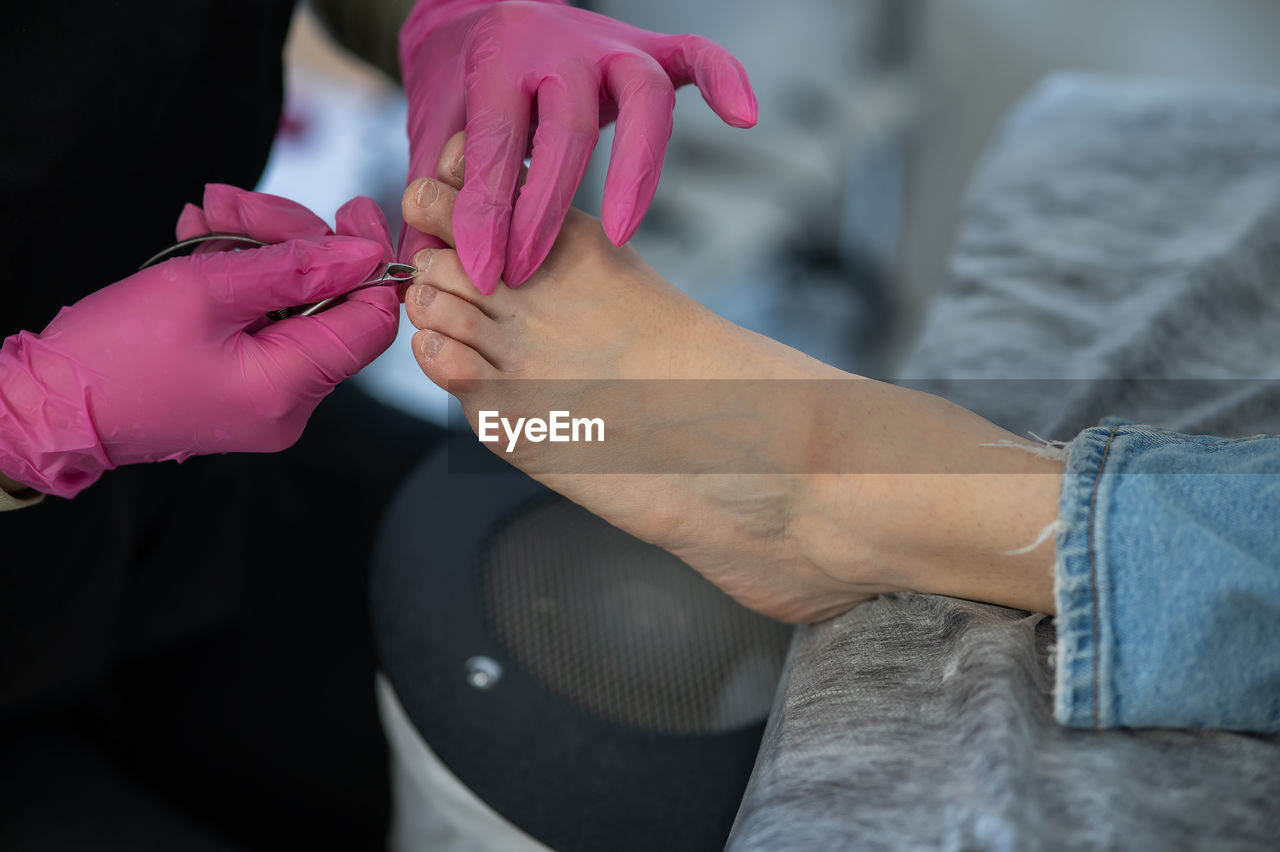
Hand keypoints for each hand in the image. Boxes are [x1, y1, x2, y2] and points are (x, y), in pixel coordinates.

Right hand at [0, 188, 398, 498]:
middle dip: (289, 240)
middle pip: (330, 302)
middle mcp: (289, 403)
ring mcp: (267, 397)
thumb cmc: (112, 353)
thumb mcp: (204, 289)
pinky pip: (264, 320)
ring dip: (256, 249)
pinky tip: (202, 242)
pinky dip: (240, 277)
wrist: (48, 406)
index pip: (371, 322)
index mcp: (287, 388)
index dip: (369, 260)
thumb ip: (294, 266)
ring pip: (295, 303)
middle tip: (232, 204)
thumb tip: (364, 252)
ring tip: (204, 219)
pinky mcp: (244, 385)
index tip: (351, 211)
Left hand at [398, 0, 756, 292]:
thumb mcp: (434, 130)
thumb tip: (421, 266)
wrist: (482, 9)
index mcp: (495, 59)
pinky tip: (745, 116)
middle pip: (566, 128)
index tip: (484, 273)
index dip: (487, 212)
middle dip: (546, 209)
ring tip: (621, 234)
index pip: (495, 142)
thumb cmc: (464, 88)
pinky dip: (726, 80)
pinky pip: (699, 55)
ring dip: (636, 171)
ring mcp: (609, 44)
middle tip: (528, 271)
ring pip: (640, 98)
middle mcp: (555, 45)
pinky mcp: (649, 45)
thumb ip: (435, 192)